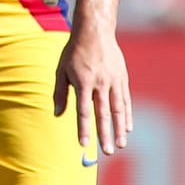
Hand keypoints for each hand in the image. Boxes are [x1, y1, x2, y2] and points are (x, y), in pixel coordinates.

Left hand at [53, 27, 130, 159]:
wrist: (95, 32)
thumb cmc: (74, 52)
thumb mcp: (61, 70)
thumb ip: (60, 93)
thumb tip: (57, 114)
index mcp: (83, 82)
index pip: (83, 110)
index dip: (84, 128)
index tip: (84, 144)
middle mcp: (100, 83)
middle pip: (103, 114)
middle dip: (105, 134)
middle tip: (107, 152)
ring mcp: (113, 81)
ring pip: (118, 109)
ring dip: (119, 129)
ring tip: (120, 145)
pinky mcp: (122, 78)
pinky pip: (126, 100)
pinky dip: (127, 115)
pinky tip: (128, 128)